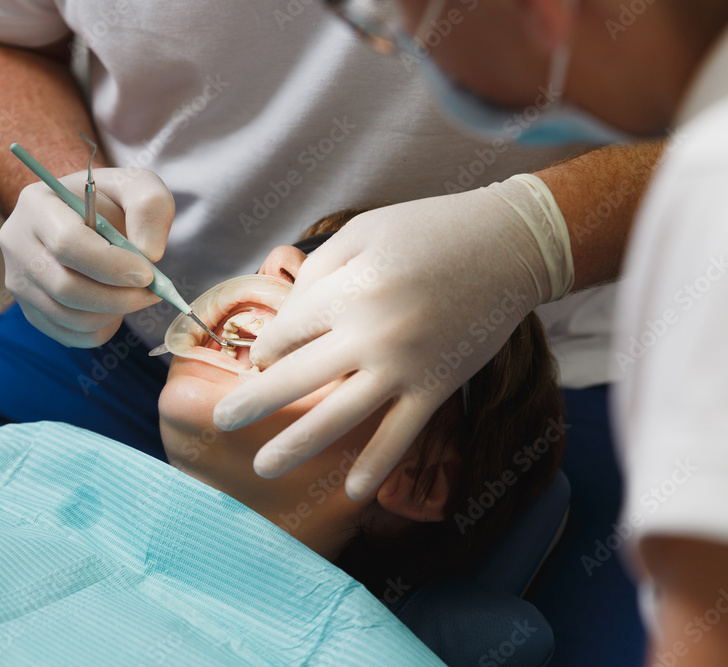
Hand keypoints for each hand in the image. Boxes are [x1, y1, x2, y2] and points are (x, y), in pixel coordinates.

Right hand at [0, 168, 174, 346]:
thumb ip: (149, 206)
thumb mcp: (135, 185)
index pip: (68, 244)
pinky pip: (69, 335)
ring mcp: (19, 281)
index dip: (111, 265)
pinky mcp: (30, 309)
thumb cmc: (108, 200)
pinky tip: (115, 307)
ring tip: (136, 295)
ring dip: (113, 313)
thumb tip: (149, 253)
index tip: (147, 273)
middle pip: (64, 287)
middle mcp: (17, 244)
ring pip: (68, 316)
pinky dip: (101, 329)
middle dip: (117, 297)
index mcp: (36, 205)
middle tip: (150, 292)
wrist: (82, 216)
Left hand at [213, 175, 572, 498]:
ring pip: (339, 418)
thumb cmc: (426, 230)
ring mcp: (405, 368)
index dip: (265, 349)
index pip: (286, 334)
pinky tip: (350, 493)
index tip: (260, 360)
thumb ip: (316, 273)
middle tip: (221, 423)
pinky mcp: (437, 388)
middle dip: (253, 404)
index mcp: (347, 292)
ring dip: (296, 446)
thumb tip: (285, 320)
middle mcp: (370, 336)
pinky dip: (376, 467)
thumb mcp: (360, 232)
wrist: (507, 245)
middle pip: (296, 380)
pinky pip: (400, 435)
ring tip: (262, 469)